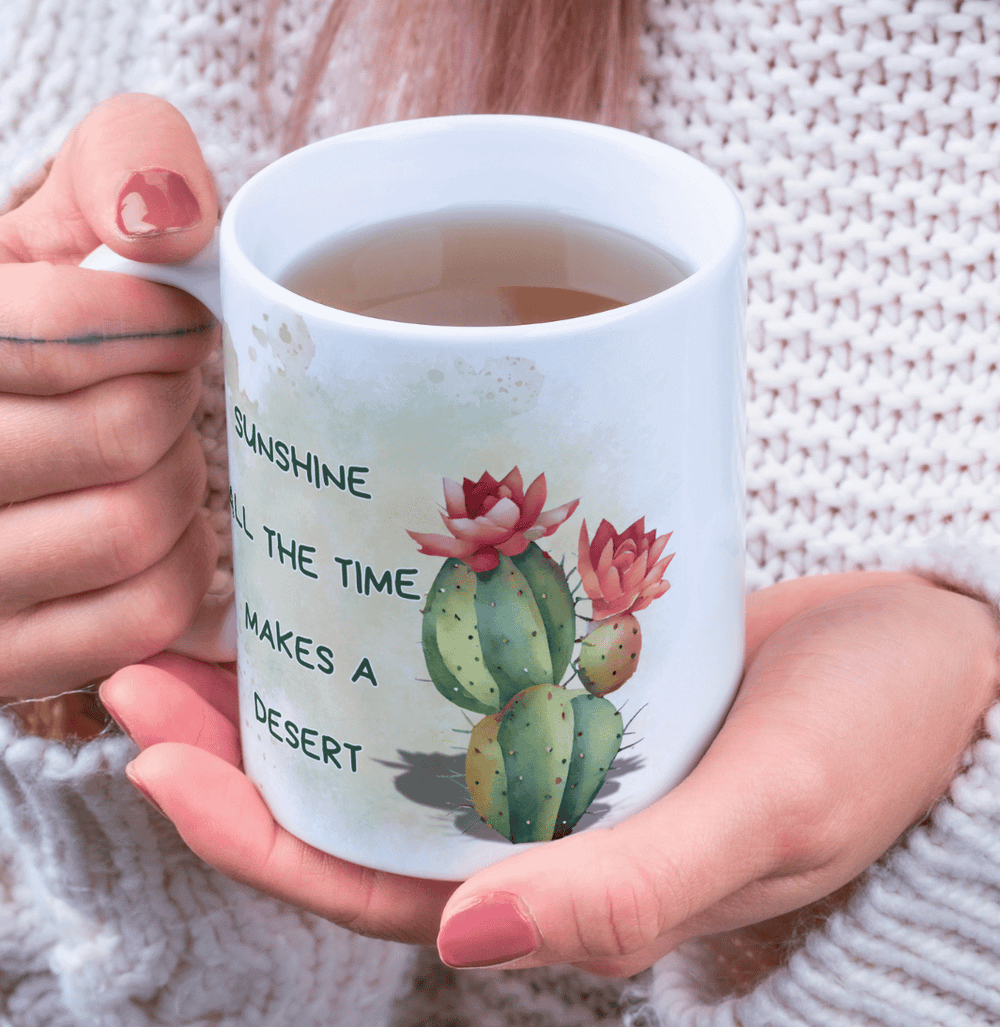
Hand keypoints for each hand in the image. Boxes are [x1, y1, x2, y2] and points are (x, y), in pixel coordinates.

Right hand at [0, 94, 219, 696]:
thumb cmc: (25, 322)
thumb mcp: (47, 224)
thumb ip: (119, 166)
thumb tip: (174, 222)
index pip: (58, 337)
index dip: (153, 321)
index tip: (177, 318)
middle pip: (123, 432)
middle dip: (171, 395)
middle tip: (163, 382)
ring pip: (136, 527)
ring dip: (179, 478)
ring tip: (152, 449)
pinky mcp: (0, 657)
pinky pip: (144, 613)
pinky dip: (179, 565)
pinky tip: (150, 521)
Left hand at [99, 571, 998, 961]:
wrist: (945, 659)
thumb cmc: (878, 739)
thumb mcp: (769, 817)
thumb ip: (628, 889)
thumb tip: (461, 943)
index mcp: (566, 887)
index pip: (369, 885)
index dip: (249, 833)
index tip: (155, 748)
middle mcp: (542, 824)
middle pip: (350, 807)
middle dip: (235, 749)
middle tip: (143, 659)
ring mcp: (557, 752)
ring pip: (389, 740)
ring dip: (293, 691)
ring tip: (205, 618)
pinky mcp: (582, 683)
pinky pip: (454, 673)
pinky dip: (384, 641)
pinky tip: (341, 589)